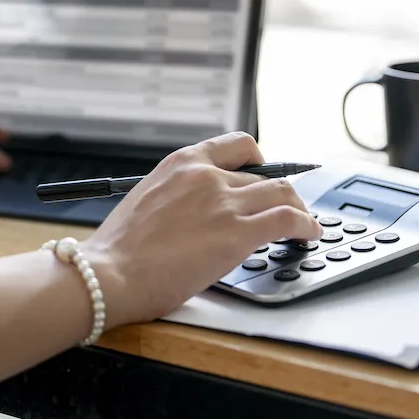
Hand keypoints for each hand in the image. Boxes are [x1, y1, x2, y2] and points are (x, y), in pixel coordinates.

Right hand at [79, 132, 321, 327]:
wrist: (109, 274)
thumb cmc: (119, 250)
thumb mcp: (148, 200)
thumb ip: (178, 195)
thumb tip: (198, 211)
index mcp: (181, 163)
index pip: (237, 145)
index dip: (259, 160)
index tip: (266, 172)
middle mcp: (207, 176)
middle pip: (264, 174)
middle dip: (280, 193)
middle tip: (286, 208)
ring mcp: (224, 203)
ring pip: (283, 193)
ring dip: (299, 209)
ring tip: (304, 223)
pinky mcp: (238, 234)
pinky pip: (287, 220)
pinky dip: (306, 226)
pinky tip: (308, 235)